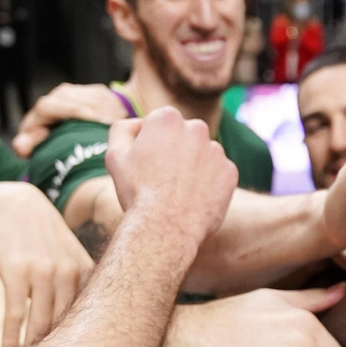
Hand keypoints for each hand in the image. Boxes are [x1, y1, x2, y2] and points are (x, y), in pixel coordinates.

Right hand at [0, 182, 93, 346]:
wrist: (7, 204)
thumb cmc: (41, 236)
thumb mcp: (68, 254)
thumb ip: (81, 284)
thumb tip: (94, 325)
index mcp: (88, 270)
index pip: (94, 316)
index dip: (90, 345)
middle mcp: (70, 271)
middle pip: (68, 325)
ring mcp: (44, 271)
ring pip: (42, 323)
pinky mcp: (17, 272)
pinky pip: (15, 314)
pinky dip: (10, 337)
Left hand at [11, 83, 130, 157]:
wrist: (56, 129)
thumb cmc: (44, 141)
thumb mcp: (31, 145)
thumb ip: (25, 146)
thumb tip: (22, 146)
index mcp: (45, 106)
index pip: (64, 105)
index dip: (83, 112)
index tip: (101, 122)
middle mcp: (61, 94)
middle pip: (85, 99)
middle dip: (102, 111)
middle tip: (119, 126)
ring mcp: (79, 91)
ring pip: (99, 96)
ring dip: (113, 109)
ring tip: (125, 124)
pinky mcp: (94, 91)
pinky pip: (109, 96)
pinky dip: (117, 107)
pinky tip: (125, 120)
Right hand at [105, 108, 238, 248]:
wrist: (165, 228)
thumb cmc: (137, 192)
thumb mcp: (116, 156)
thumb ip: (123, 130)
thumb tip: (137, 123)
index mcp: (167, 118)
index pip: (160, 124)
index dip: (151, 145)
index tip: (147, 165)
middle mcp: (196, 128)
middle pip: (184, 138)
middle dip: (175, 152)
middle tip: (163, 179)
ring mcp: (216, 150)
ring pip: (202, 155)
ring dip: (193, 168)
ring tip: (179, 192)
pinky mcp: (230, 171)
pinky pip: (218, 174)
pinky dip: (209, 184)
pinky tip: (195, 199)